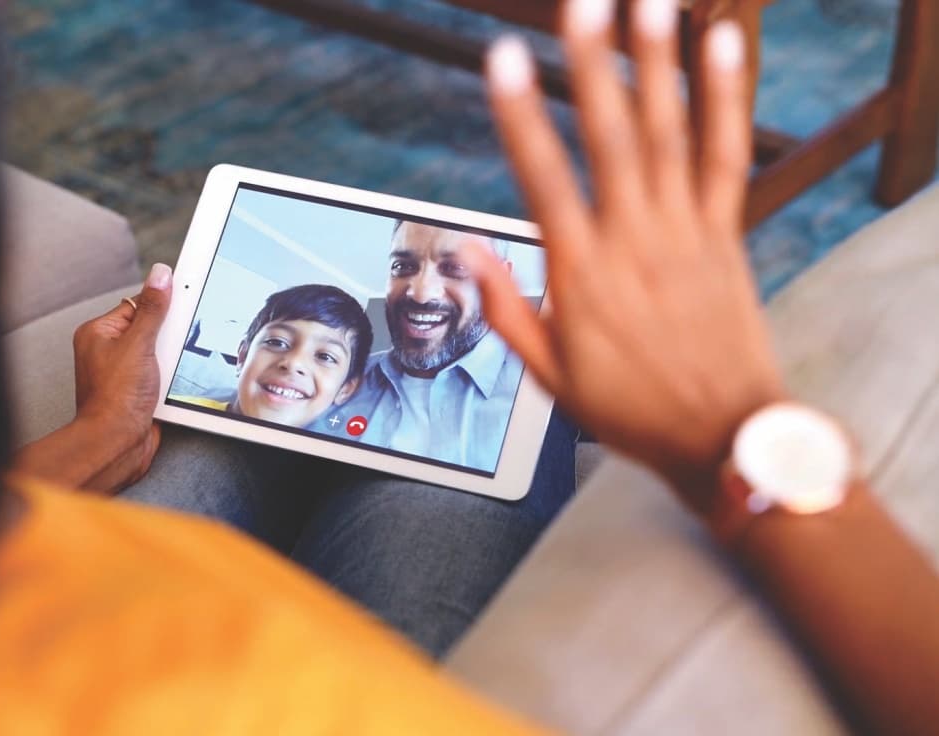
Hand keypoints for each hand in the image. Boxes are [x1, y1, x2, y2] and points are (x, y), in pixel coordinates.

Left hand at [11, 263, 172, 493]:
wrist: (117, 444)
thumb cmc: (116, 398)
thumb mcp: (139, 344)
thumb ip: (153, 309)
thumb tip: (161, 275)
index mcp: (99, 332)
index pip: (137, 305)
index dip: (160, 305)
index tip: (183, 300)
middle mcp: (108, 351)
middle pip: (151, 329)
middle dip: (168, 337)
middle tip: (172, 347)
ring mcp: (124, 372)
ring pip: (160, 353)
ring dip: (172, 360)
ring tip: (167, 371)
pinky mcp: (138, 391)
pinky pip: (162, 374)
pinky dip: (172, 377)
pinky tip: (172, 383)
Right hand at [467, 0, 785, 509]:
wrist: (724, 435)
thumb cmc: (633, 410)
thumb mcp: (550, 376)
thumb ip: (506, 307)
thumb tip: (467, 251)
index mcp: (583, 275)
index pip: (543, 181)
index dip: (520, 117)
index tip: (503, 63)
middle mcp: (636, 241)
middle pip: (613, 138)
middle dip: (593, 65)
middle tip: (580, 6)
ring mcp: (685, 231)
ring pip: (670, 135)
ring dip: (659, 65)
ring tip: (647, 5)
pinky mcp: (724, 233)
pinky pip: (726, 156)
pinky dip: (725, 101)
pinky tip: (722, 48)